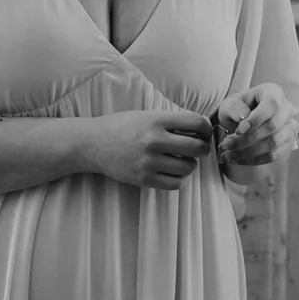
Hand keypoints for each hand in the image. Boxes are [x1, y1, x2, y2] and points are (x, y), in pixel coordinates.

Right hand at [85, 110, 212, 190]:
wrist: (92, 143)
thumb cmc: (121, 126)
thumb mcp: (146, 115)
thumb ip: (171, 121)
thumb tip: (201, 129)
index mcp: (157, 120)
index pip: (197, 123)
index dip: (206, 129)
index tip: (204, 133)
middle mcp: (154, 140)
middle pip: (197, 148)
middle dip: (203, 149)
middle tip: (198, 149)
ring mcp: (148, 161)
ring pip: (188, 168)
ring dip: (190, 164)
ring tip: (182, 160)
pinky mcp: (143, 179)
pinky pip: (175, 184)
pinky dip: (180, 179)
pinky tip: (174, 172)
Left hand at [213, 84, 298, 168]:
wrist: (244, 121)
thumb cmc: (238, 109)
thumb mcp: (230, 104)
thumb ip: (235, 108)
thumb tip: (244, 119)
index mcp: (273, 93)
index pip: (271, 104)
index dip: (256, 119)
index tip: (238, 131)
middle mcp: (286, 109)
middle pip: (273, 126)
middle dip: (248, 139)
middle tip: (226, 145)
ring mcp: (289, 127)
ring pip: (275, 143)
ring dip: (250, 152)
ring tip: (229, 154)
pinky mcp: (287, 144)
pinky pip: (275, 155)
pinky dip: (254, 160)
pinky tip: (238, 159)